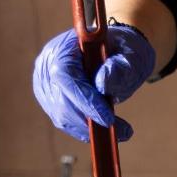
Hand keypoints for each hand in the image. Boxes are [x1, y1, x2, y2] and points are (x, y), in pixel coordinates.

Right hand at [32, 24, 155, 141]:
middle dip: (90, 119)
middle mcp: (48, 64)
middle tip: (123, 130)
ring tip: (123, 131)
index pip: (65, 75)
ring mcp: (45, 83)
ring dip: (90, 128)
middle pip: (60, 99)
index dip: (84, 99)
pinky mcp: (50, 100)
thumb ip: (121, 66)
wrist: (117, 52)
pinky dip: (86, 130)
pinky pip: (65, 121)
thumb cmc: (124, 50)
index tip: (108, 118)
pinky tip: (107, 130)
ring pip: (62, 115)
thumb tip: (102, 82)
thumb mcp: (130, 54)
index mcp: (65, 46)